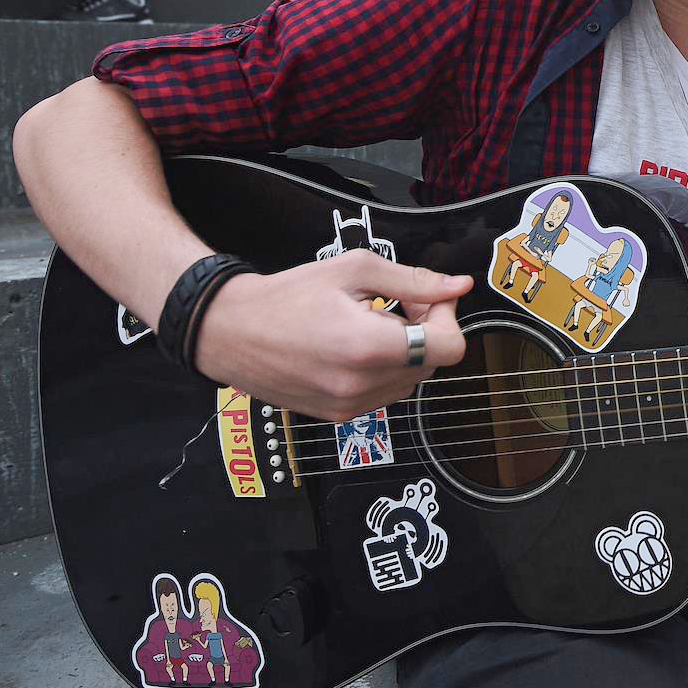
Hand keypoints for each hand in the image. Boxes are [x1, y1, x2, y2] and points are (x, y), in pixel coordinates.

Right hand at [189, 249, 474, 420]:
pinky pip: (385, 393)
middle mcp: (362, 385)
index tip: (427, 300)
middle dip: (426, 330)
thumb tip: (457, 286)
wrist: (230, 330)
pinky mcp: (338, 416)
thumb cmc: (287, 296)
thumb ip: (413, 280)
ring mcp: (350, 406)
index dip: (446, 317)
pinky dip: (383, 370)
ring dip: (406, 352)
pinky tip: (355, 348)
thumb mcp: (354, 270)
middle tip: (396, 306)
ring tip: (371, 325)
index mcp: (369, 347)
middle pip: (433, 362)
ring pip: (412, 380)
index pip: (450, 347)